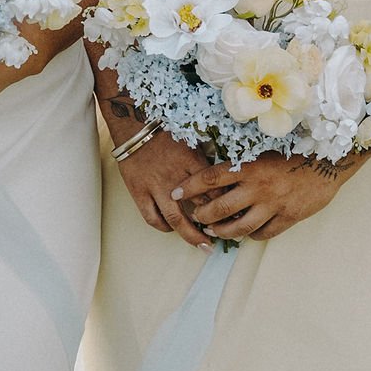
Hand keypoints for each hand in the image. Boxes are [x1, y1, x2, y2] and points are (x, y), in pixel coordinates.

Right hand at [113, 129, 222, 246]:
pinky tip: (170, 228)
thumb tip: (224, 179)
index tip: (236, 214)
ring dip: (190, 236)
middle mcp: (176, 179)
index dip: (227, 205)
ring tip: (201, 245)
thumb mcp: (192, 142)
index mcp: (192, 164)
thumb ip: (204, 163)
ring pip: (175, 220)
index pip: (216, 190)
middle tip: (222, 238)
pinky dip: (163, 226)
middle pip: (199, 210)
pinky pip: (152, 217)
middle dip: (213, 227)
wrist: (134, 125)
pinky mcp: (139, 192)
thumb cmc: (166, 131)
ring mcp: (156, 188)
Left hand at [182, 149, 357, 239]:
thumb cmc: (294, 154)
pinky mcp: (288, 217)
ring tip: (215, 231)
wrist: (328, 162)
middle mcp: (258, 187)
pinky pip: (263, 233)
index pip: (210, 177)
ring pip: (239, 227)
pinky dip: (251, 235)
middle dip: (202, 216)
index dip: (189, 187)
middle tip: (195, 218)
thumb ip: (243, 166)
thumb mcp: (264, 154)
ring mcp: (273, 205)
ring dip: (223, 231)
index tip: (174, 193)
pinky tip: (246, 233)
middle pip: (220, 208)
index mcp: (249, 167)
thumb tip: (217, 175)